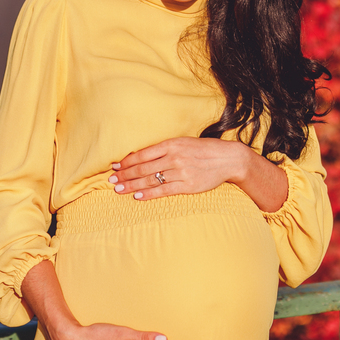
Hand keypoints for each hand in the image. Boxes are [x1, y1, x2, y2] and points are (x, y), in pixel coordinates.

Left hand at [110, 137, 252, 200]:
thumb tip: (142, 157)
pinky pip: (164, 191)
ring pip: (150, 180)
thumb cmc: (204, 150)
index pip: (143, 154)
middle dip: (125, 174)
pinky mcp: (187, 186)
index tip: (115, 166)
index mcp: (171, 144)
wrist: (228, 159)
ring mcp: (180, 172)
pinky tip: (137, 196)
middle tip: (111, 180)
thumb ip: (165, 149)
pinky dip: (149, 194)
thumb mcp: (183, 143)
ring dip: (132, 185)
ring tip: (118, 189)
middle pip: (143, 168)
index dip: (127, 161)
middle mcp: (174, 157)